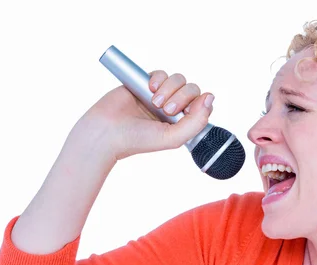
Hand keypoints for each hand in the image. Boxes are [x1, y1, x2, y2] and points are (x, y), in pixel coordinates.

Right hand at [69, 70, 213, 161]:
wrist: (106, 132)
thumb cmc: (138, 139)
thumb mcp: (173, 138)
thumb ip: (196, 122)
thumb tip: (210, 97)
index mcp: (182, 123)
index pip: (202, 105)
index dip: (198, 104)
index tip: (185, 113)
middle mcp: (173, 109)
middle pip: (192, 89)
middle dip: (182, 96)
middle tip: (167, 110)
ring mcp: (159, 95)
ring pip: (178, 79)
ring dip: (170, 88)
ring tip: (155, 102)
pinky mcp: (145, 84)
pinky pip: (162, 73)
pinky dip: (159, 79)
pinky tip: (149, 89)